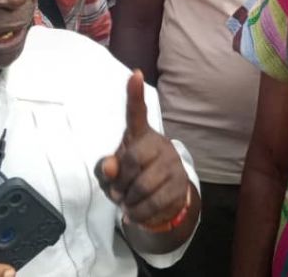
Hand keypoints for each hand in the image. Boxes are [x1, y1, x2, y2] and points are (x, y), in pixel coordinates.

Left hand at [94, 70, 191, 230]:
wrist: (164, 198)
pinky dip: (139, 214)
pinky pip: (154, 204)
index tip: (135, 74)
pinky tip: (136, 212)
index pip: (136, 113)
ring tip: (128, 203)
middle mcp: (159, 144)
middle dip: (120, 182)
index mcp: (140, 136)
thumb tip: (109, 165)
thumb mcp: (112, 175)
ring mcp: (173, 163)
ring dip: (129, 202)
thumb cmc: (133, 178)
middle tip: (118, 191)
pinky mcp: (181, 184)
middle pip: (133, 160)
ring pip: (143, 186)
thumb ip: (105, 169)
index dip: (134, 94)